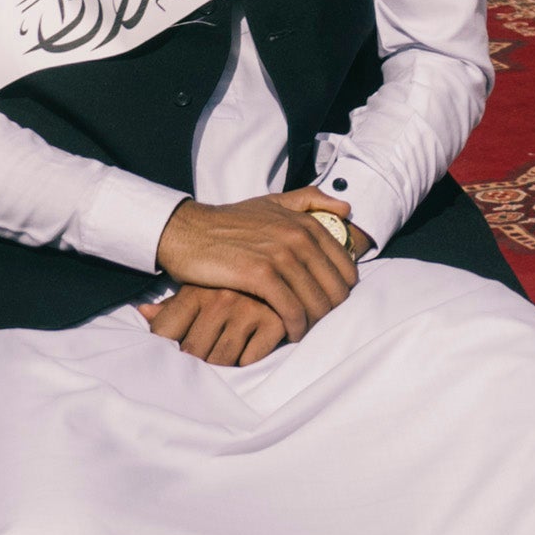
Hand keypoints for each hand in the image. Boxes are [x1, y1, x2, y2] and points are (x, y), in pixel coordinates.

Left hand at [140, 283, 297, 366]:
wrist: (278, 252)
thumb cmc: (229, 279)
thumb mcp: (198, 286)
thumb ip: (172, 306)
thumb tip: (144, 312)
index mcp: (196, 292)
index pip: (165, 334)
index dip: (167, 349)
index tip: (175, 355)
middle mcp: (220, 300)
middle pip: (193, 352)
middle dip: (198, 361)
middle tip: (205, 358)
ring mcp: (248, 310)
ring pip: (222, 359)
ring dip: (223, 362)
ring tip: (227, 354)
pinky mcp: (275, 320)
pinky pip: (251, 358)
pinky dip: (248, 359)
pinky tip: (250, 348)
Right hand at [155, 188, 362, 333]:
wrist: (188, 231)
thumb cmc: (229, 222)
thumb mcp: (272, 203)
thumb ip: (309, 200)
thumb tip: (346, 208)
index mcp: (305, 224)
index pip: (345, 266)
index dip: (342, 290)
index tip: (330, 303)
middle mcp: (298, 237)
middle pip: (334, 287)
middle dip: (331, 310)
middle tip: (319, 323)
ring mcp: (279, 255)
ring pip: (315, 300)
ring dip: (314, 322)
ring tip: (305, 331)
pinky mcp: (259, 274)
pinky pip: (291, 309)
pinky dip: (296, 326)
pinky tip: (291, 333)